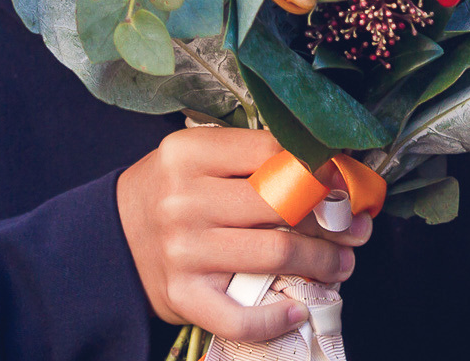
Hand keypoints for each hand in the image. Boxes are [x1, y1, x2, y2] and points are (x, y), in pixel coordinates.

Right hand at [116, 127, 374, 341]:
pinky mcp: (181, 295)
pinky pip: (240, 315)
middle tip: (357, 229)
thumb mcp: (199, 159)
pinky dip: (277, 318)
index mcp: (189, 153)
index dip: (319, 167)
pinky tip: (299, 310)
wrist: (111, 240)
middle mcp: (184, 199)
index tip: (346, 181)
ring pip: (275, 254)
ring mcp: (182, 250)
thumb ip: (252, 158)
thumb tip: (332, 171)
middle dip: (332, 220)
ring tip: (342, 264)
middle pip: (281, 205)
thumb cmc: (171, 192)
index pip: (272, 152)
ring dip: (322, 262)